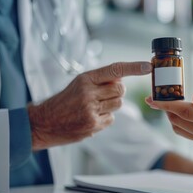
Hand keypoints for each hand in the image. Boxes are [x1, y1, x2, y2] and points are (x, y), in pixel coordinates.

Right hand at [29, 62, 151, 149]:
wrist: (44, 122)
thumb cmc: (64, 100)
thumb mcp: (79, 83)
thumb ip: (101, 80)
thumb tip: (123, 79)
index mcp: (85, 79)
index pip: (115, 69)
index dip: (133, 68)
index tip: (147, 66)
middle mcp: (88, 93)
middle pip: (120, 90)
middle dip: (117, 92)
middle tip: (104, 95)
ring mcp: (91, 110)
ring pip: (118, 104)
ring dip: (111, 105)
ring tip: (94, 107)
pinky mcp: (92, 125)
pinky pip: (111, 119)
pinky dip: (105, 118)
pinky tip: (91, 117)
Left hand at [145, 94, 192, 149]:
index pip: (186, 113)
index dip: (166, 105)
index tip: (151, 99)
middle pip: (179, 122)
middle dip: (166, 109)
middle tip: (160, 96)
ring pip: (181, 130)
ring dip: (172, 116)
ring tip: (169, 103)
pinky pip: (188, 134)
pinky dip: (180, 123)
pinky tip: (182, 112)